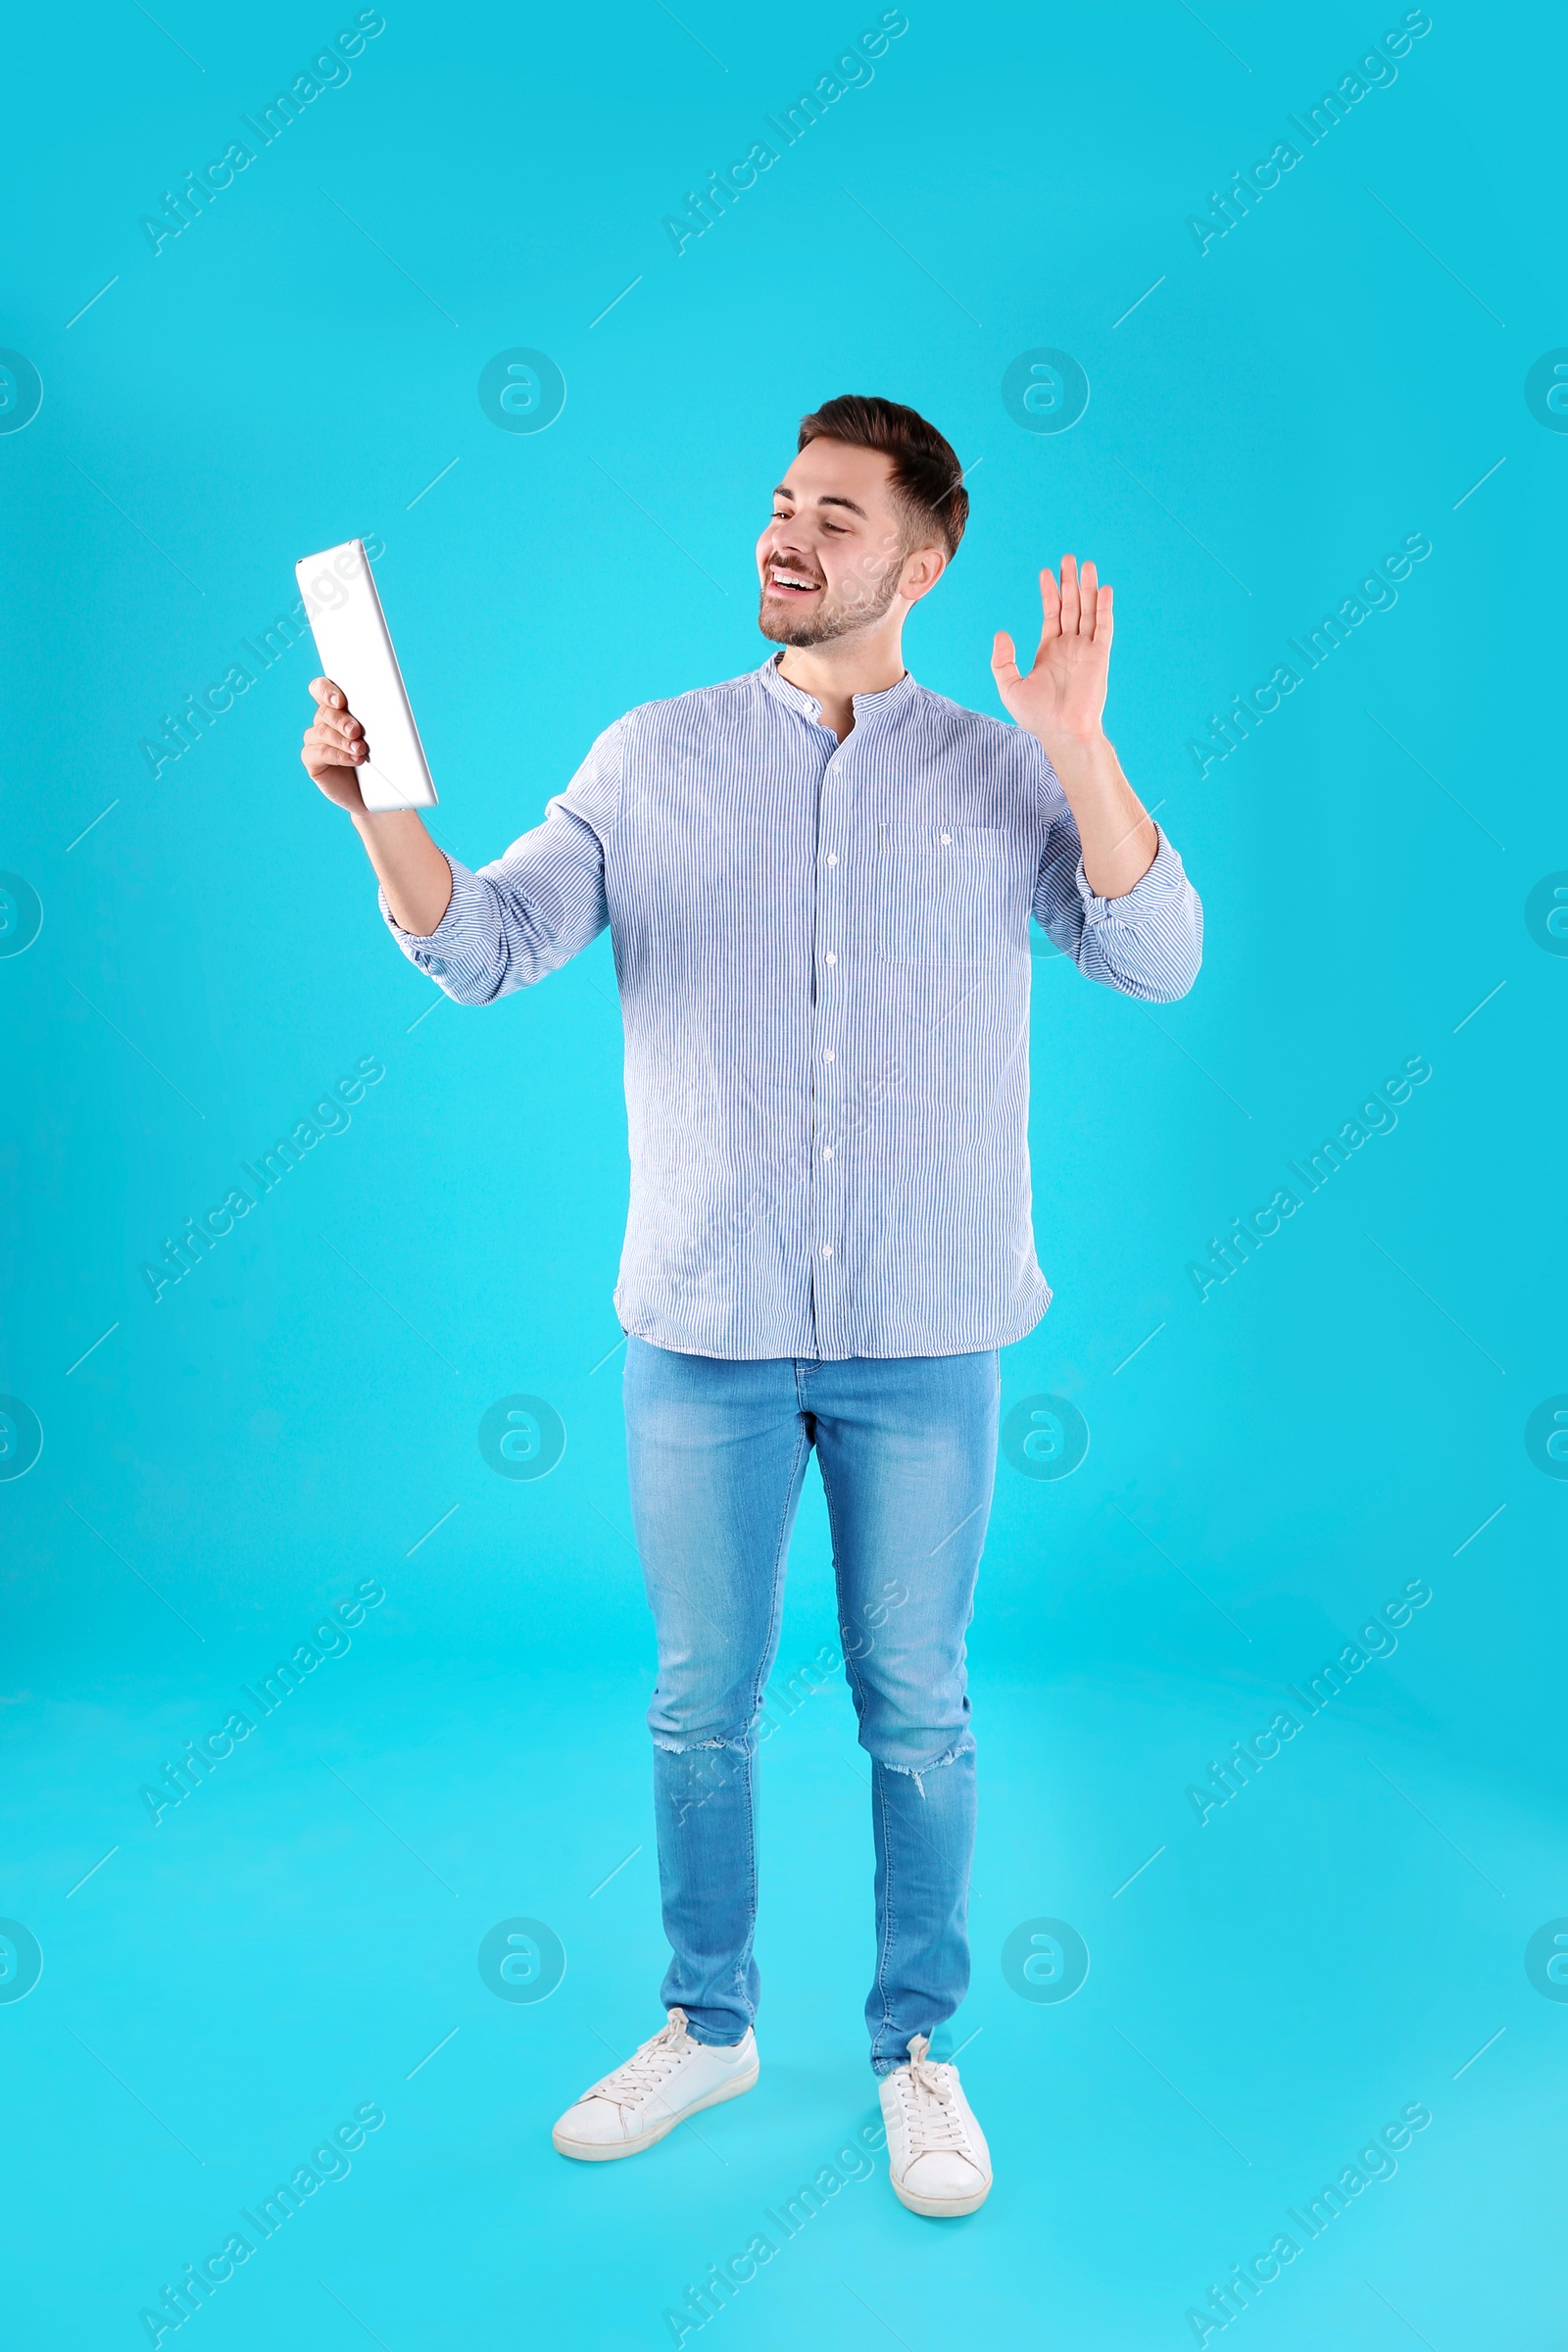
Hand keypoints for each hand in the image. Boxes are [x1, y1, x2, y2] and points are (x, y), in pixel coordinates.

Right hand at [301, 676, 369, 811]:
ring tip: (361, 750)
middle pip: (325, 711)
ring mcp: (315, 740)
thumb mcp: (381, 738)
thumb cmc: (379, 760)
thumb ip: (376, 721)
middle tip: (357, 731)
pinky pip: (319, 752)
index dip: (327, 691)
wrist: (375, 792)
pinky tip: (353, 760)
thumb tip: (386, 709)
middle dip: (342, 721)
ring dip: (342, 740)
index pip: (322, 688)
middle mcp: (323, 721)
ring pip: (322, 731)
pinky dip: (338, 755)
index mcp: (337, 708)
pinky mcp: (312, 760)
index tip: (340, 700)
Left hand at [990, 554, 1112, 752]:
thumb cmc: (1036, 716)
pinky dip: (1104, 608)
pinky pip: (1104, 627)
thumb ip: (1002, 659)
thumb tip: (1002, 633)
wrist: (1061, 732)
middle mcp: (1069, 646)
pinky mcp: (1099, 656)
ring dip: (1087, 588)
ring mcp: (1086, 649)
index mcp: (1049, 651)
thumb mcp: (1009, 686)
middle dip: (1069, 582)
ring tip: (1086, 564)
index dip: (1049, 592)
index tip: (1045, 572)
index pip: (1051, 613)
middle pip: (1071, 605)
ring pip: (1088, 610)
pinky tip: (1104, 589)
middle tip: (1068, 558)